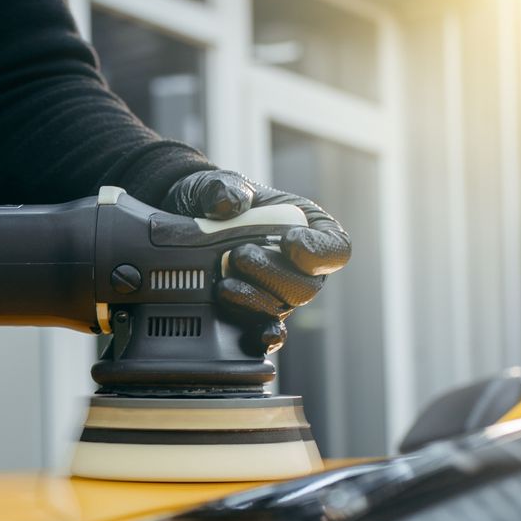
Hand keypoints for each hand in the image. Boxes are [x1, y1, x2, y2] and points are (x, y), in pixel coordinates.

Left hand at [160, 169, 350, 352]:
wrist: (184, 219)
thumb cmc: (215, 199)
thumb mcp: (216, 183)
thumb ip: (224, 188)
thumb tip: (229, 203)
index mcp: (308, 228)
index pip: (336, 248)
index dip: (319, 251)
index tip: (290, 241)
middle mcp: (300, 266)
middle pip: (307, 286)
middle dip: (273, 274)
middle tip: (239, 256)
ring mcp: (278, 292)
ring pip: (283, 308)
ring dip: (255, 299)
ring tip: (224, 285)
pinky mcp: (253, 313)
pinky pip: (268, 330)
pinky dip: (264, 335)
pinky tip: (258, 337)